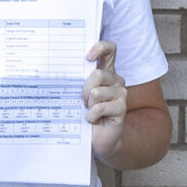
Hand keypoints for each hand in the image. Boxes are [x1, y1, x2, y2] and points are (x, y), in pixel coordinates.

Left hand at [84, 40, 126, 159]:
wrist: (96, 139)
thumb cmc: (86, 114)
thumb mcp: (80, 94)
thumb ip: (79, 80)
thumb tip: (65, 70)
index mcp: (107, 72)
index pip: (110, 50)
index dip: (100, 48)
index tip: (88, 57)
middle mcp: (116, 80)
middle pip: (98, 73)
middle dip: (84, 90)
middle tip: (84, 102)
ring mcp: (121, 93)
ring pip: (96, 92)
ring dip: (88, 105)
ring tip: (90, 112)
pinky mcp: (121, 108)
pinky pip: (100, 107)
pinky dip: (91, 117)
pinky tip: (94, 121)